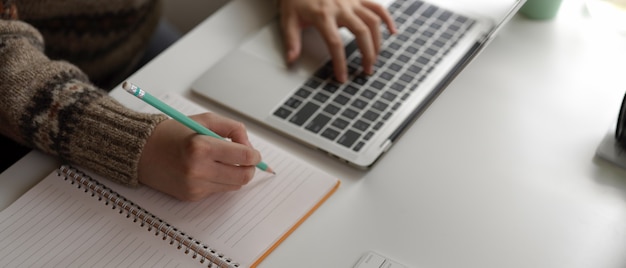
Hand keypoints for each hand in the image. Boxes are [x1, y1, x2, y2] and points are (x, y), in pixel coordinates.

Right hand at [137, 113, 261, 200]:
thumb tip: (250, 148)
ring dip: (234, 174)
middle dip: (249, 168)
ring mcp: (194, 186)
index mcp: (201, 147)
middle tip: (245, 159)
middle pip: (243, 177)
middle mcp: (198, 170)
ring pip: (233, 186)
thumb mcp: (205, 120)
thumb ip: (233, 129)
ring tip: (222, 161)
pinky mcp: (191, 196)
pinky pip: (218, 191)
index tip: (253, 153)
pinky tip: (206, 169)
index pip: (244, 157)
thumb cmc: (174, 132)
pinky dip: (219, 180)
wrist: (141, 151)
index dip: (254, 155)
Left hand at [279, 0, 396, 81]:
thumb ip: (291, 40)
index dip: (340, 63)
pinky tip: (392, 31)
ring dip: (377, 41)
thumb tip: (292, 59)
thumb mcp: (288, 18)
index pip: (335, 43)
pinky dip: (387, 19)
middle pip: (361, 32)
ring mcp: (352, 1)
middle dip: (367, 54)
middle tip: (367, 69)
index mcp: (323, 15)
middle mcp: (340, 7)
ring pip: (373, 21)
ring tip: (375, 57)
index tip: (343, 77)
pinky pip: (377, 7)